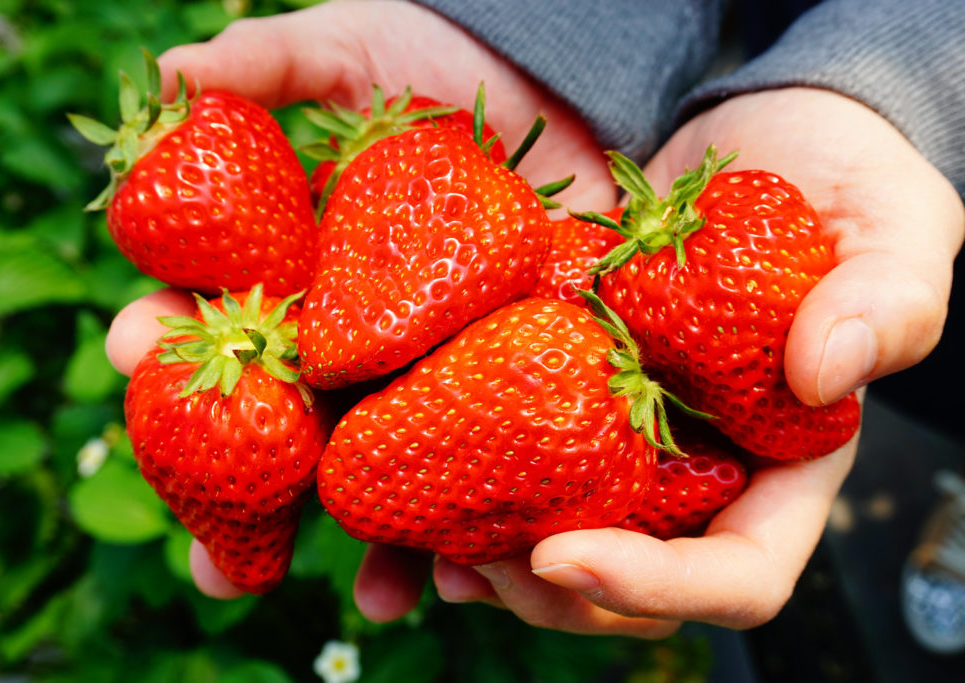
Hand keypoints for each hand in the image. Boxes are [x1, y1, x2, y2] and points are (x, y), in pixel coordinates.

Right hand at [106, 0, 615, 609]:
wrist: (571, 81)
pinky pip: (484, 462)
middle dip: (252, 493)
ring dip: (364, 539)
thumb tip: (173, 77)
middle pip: (293, 422)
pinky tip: (451, 573)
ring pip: (386, 464)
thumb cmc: (451, 57)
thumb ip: (270, 64)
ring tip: (354, 596)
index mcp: (304, 267)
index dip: (173, 332)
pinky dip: (466, 522)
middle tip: (210, 562)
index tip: (134, 343)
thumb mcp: (358, 47)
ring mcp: (434, 363)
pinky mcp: (513, 379)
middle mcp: (359, 331)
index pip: (222, 314)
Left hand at [427, 88, 963, 635]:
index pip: (739, 574)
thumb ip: (886, 301)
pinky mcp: (571, 390)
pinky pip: (517, 460)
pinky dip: (459, 490)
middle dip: (553, 593)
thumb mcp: (896, 226)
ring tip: (426, 550)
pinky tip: (405, 488)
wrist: (761, 142)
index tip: (567, 557)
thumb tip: (826, 373)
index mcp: (784, 465)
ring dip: (494, 565)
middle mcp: (702, 469)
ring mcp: (630, 437)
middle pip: (634, 585)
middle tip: (475, 561)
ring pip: (566, 541)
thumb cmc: (846, 184)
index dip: (656, 588)